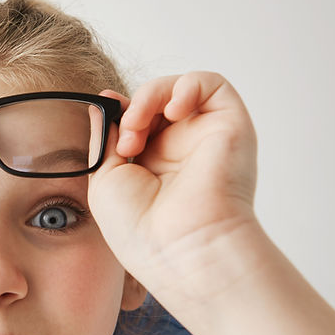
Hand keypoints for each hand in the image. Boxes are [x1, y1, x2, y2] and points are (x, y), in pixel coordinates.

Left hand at [87, 72, 259, 297]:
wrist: (181, 250)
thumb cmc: (141, 230)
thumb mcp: (105, 181)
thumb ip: (104, 140)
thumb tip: (103, 103)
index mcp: (153, 166)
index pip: (138, 120)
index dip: (120, 112)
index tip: (104, 116)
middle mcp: (182, 150)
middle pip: (155, 103)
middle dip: (131, 111)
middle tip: (124, 142)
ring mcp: (206, 138)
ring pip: (178, 89)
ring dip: (151, 97)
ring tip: (137, 129)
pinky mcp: (230, 126)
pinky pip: (212, 84)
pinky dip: (187, 85)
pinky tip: (173, 110)